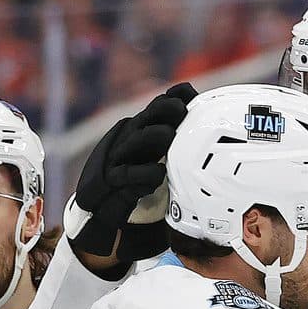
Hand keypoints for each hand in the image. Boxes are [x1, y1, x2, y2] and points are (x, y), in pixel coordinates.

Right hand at [68, 83, 197, 265]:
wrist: (100, 216)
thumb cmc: (133, 188)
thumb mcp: (156, 165)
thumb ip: (175, 152)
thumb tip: (207, 142)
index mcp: (141, 133)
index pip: (159, 107)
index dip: (175, 97)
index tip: (190, 92)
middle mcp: (129, 140)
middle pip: (149, 115)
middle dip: (166, 109)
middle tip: (182, 111)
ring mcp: (117, 159)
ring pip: (137, 139)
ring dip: (154, 135)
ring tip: (169, 136)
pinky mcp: (110, 181)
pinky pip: (127, 174)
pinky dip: (145, 174)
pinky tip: (159, 175)